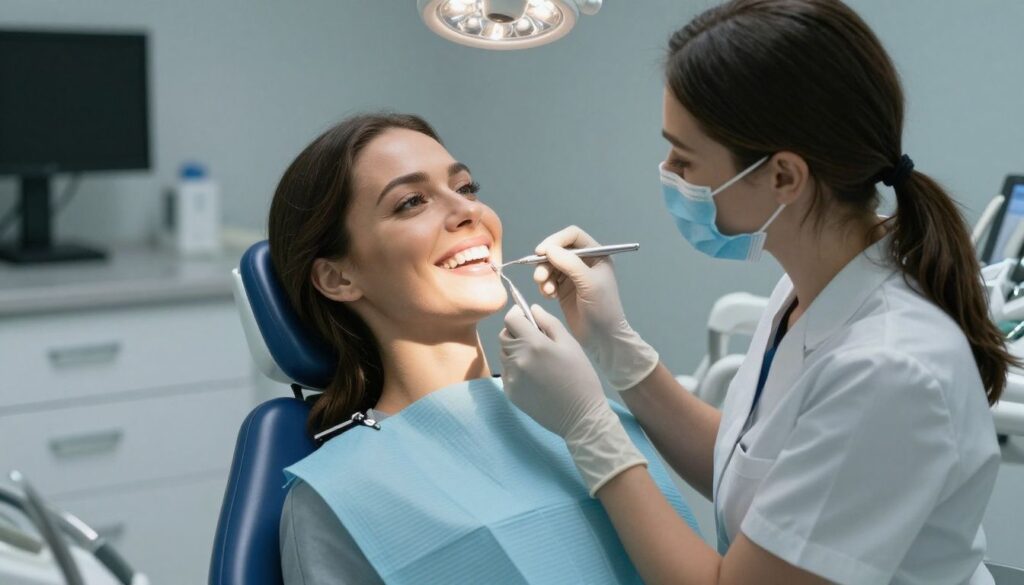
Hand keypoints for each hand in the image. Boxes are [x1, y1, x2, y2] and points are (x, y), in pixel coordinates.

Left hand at [499, 304, 646, 495]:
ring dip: (514, 350)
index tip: (525, 316)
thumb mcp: (570, 344)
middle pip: (504, 336)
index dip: (517, 314)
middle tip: (533, 338)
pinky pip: (506, 373)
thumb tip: (531, 308)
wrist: (580, 416)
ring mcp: (511, 378)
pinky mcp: (510, 393)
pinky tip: (534, 376)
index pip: (510, 319)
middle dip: (515, 332)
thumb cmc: (580, 376)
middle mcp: (517, 359)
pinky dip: (515, 369)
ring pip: (504, 354)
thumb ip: (548, 322)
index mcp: (533, 344)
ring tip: (536, 359)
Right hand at [532, 226, 659, 390]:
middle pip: (558, 250)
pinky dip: (545, 286)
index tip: (541, 251)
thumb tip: (548, 249)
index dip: (556, 241)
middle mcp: (584, 262)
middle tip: (540, 278)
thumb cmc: (602, 308)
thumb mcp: (589, 283)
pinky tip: (549, 297)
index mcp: (596, 255)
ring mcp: (573, 276)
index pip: (572, 236)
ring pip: (550, 265)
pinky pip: (548, 280)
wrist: (603, 338)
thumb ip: (569, 263)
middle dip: (546, 262)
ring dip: (544, 276)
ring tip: (547, 291)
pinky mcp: (564, 289)